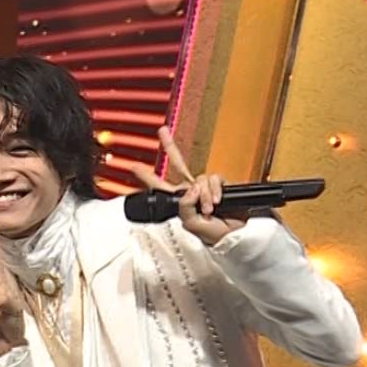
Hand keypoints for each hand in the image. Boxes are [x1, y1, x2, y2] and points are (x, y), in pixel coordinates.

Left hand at [129, 126, 247, 245]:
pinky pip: (214, 179)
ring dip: (205, 195)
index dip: (147, 176)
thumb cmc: (211, 234)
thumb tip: (192, 188)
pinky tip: (218, 201)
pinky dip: (215, 191)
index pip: (160, 185)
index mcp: (178, 200)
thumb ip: (185, 205)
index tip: (134, 166)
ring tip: (209, 209)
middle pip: (179, 163)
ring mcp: (205, 187)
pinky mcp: (219, 185)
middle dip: (170, 145)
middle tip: (162, 130)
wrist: (232, 236)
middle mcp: (190, 190)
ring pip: (200, 177)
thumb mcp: (191, 223)